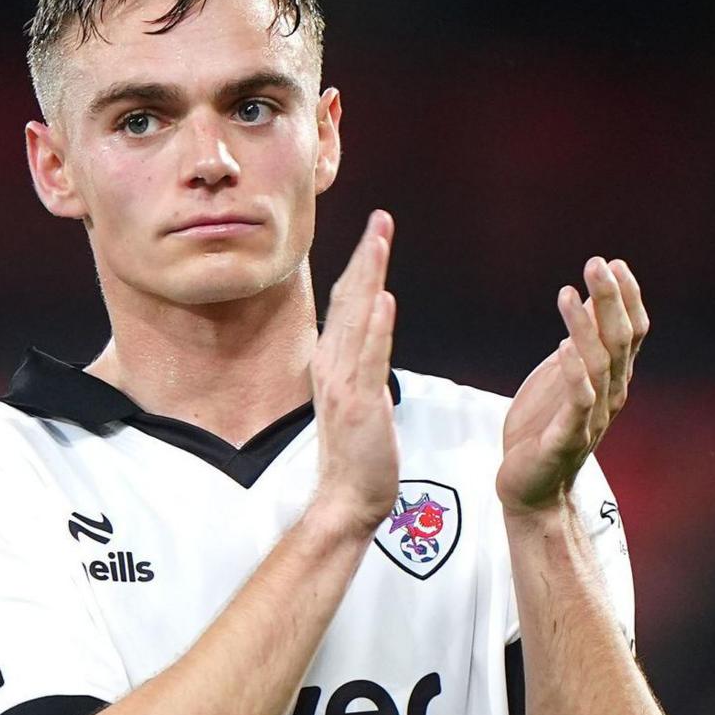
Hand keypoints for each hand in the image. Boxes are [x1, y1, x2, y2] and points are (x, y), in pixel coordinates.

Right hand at [309, 210, 400, 535]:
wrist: (348, 497)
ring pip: (357, 317)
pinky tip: (383, 299)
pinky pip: (368, 358)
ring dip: (370, 276)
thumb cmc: (358, 452)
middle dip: (366, 255)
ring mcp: (344, 382)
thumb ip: (359, 364)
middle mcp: (332, 364)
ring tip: (380, 239)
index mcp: (332, 361)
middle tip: (381, 218)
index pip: (347, 302)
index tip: (375, 231)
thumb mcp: (356, 397)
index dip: (361, 264)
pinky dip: (375, 328)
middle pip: (349, 298)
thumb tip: (371, 335)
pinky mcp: (359, 403)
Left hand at [496, 257, 647, 513]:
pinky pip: (578, 403)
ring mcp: (593, 418)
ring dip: (584, 326)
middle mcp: (611, 395)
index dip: (627, 298)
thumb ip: (581, 343)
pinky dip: (574, 373)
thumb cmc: (544, 429)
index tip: (615, 263)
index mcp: (612, 379)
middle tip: (597, 263)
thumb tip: (590, 298)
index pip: (632, 332)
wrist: (531, 489)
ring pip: (599, 365)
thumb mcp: (561, 377)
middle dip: (611, 299)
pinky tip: (563, 346)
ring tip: (568, 293)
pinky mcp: (567, 438)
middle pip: (620, 340)